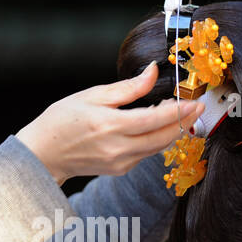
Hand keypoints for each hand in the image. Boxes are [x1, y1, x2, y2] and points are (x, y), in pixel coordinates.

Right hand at [15, 61, 203, 183]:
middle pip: (163, 137)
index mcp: (110, 125)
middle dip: (184, 122)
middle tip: (198, 107)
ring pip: (158, 148)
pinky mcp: (120, 169)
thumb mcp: (93, 95)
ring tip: (183, 114)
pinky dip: (157, 139)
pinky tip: (159, 127)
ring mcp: (120, 162)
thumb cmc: (62, 120)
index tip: (194, 101)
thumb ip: (128, 88)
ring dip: (173, 131)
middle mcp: (117, 148)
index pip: (155, 120)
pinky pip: (146, 153)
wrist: (43, 154)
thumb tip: (152, 72)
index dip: (178, 111)